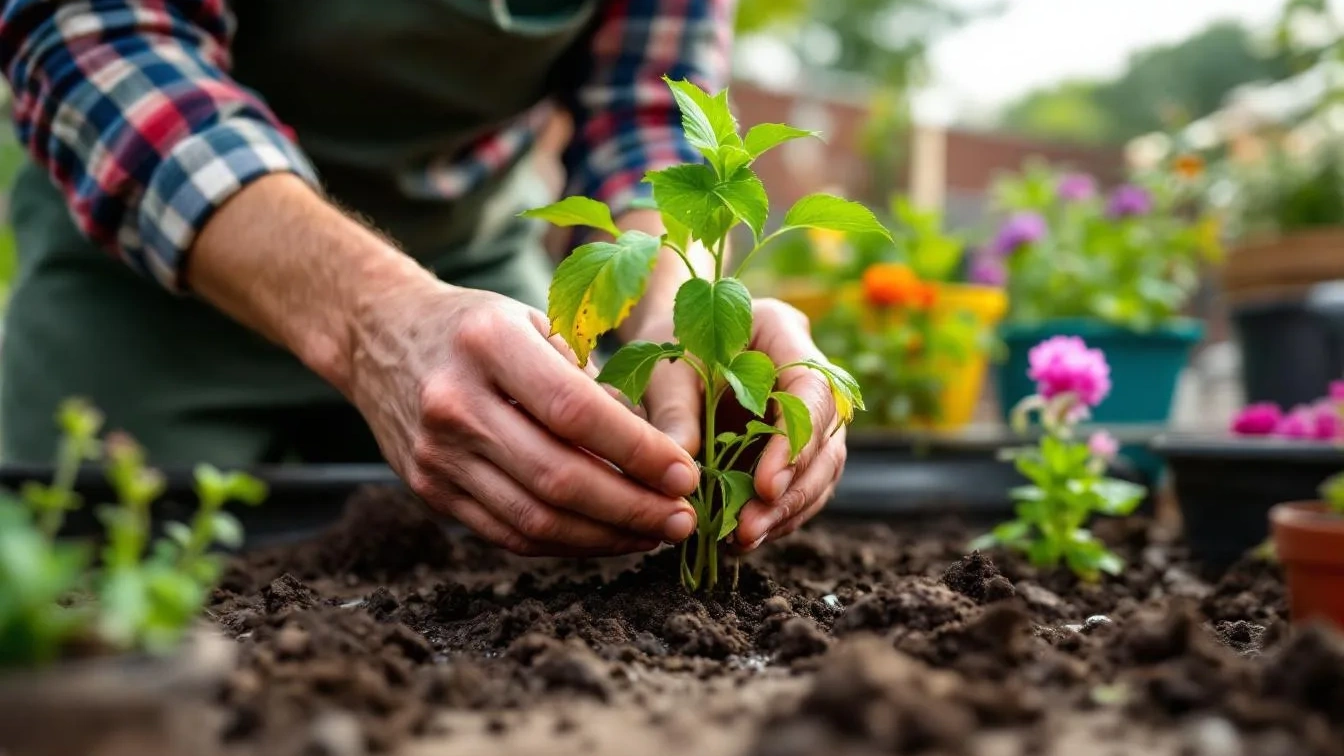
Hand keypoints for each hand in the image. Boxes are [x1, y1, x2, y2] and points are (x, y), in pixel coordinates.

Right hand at [344, 277, 702, 555]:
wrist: (378, 335)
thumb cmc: (478, 325)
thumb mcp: (534, 321)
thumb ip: (590, 381)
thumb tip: (656, 449)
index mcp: (489, 343)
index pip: (575, 411)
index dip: (636, 451)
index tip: (685, 473)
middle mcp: (455, 401)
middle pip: (557, 476)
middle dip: (632, 507)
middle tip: (682, 519)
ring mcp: (436, 453)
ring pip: (534, 519)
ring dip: (605, 536)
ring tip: (654, 534)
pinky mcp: (429, 489)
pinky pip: (507, 533)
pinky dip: (565, 544)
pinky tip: (607, 537)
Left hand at [637, 298, 846, 551]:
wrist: (671, 347)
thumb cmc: (666, 346)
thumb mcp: (662, 370)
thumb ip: (674, 412)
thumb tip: (683, 471)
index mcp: (783, 332)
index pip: (812, 391)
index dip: (796, 443)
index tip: (765, 487)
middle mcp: (808, 373)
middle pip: (826, 438)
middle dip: (792, 490)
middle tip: (750, 527)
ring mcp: (808, 413)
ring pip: (821, 469)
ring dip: (786, 511)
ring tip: (743, 539)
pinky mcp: (794, 446)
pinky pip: (801, 485)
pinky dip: (776, 515)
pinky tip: (743, 537)